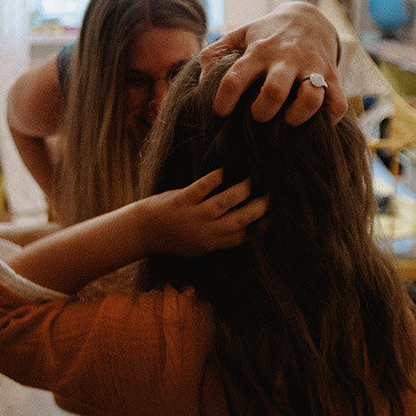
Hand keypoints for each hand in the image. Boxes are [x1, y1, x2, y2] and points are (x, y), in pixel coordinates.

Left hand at [141, 169, 267, 256]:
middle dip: (258, 208)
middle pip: (239, 220)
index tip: (274, 217)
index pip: (241, 237)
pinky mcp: (181, 201)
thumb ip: (216, 238)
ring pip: (224, 202)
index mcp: (210, 245)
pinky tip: (225, 170)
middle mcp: (204, 232)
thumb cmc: (170, 238)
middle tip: (272, 196)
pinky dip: (215, 178)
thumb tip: (241, 229)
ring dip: (242, 190)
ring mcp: (193, 216)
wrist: (141, 233)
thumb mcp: (196, 246)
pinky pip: (202, 187)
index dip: (260, 227)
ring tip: (254, 180)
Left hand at [201, 1, 346, 125]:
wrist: (308, 18)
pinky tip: (315, 121)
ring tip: (287, 120)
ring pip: (310, 98)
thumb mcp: (240, 35)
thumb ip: (215, 53)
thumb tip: (200, 81)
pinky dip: (329, 119)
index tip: (220, 113)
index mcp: (258, 50)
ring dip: (297, 116)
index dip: (224, 100)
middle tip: (258, 117)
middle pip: (274, 92)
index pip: (235, 77)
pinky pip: (337, 104)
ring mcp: (311, 67)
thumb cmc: (267, 34)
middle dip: (262, 112)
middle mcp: (285, 58)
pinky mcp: (332, 76)